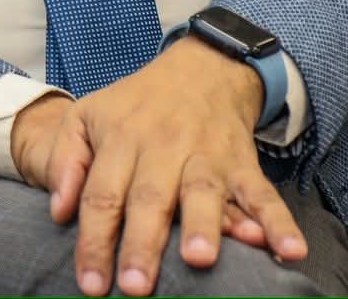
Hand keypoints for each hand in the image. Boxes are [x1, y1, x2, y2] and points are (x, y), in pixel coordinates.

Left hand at [16, 38, 306, 296]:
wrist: (199, 70)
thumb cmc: (133, 106)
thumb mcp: (86, 116)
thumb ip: (64, 161)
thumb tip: (58, 213)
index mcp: (119, 138)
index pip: (102, 195)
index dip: (94, 241)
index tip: (91, 284)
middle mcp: (162, 147)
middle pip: (149, 199)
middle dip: (142, 244)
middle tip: (135, 288)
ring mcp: (206, 155)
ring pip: (203, 192)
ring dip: (204, 226)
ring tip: (200, 261)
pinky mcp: (244, 164)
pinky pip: (263, 195)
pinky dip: (278, 223)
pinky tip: (289, 251)